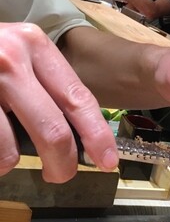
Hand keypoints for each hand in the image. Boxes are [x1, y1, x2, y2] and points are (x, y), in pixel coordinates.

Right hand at [0, 23, 117, 182]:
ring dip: (8, 164)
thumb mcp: (17, 52)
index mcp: (34, 46)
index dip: (96, 135)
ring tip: (2, 156)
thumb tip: (78, 133)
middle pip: (52, 131)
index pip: (78, 98)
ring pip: (9, 151)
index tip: (108, 160)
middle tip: (60, 176)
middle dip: (62, 164)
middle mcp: (10, 59)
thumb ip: (45, 83)